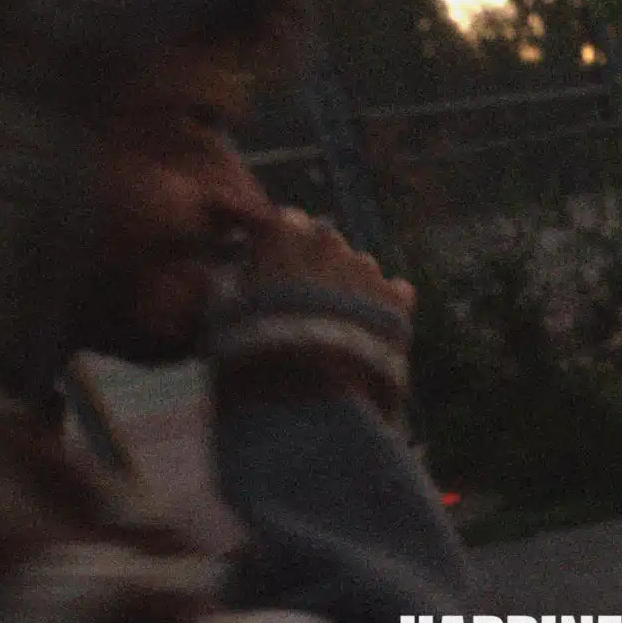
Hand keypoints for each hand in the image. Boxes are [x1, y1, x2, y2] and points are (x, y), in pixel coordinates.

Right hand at [209, 207, 414, 419]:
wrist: (307, 399)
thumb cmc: (253, 353)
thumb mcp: (225, 316)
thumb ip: (233, 285)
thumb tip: (233, 278)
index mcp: (282, 235)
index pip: (282, 223)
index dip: (277, 248)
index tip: (271, 269)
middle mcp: (327, 242)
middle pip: (322, 242)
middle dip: (314, 264)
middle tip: (303, 302)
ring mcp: (366, 269)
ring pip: (358, 265)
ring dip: (348, 285)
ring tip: (335, 325)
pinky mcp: (396, 301)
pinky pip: (393, 292)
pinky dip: (382, 305)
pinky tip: (368, 332)